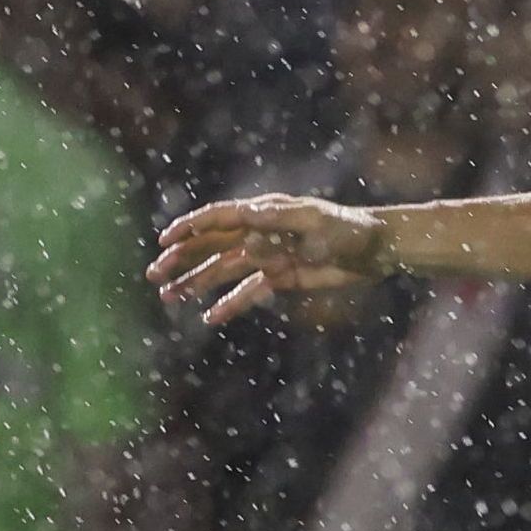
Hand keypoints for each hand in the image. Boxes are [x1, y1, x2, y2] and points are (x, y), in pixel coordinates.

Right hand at [147, 193, 390, 325]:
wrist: (377, 249)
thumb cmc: (348, 228)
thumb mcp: (316, 221)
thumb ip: (279, 221)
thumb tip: (245, 219)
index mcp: (264, 213)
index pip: (218, 218)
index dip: (189, 228)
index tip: (163, 241)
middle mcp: (260, 234)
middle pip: (211, 246)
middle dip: (182, 259)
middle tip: (154, 275)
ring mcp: (269, 257)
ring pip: (223, 271)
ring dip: (196, 282)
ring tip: (168, 297)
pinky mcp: (281, 278)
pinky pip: (248, 292)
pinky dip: (230, 304)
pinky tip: (209, 317)